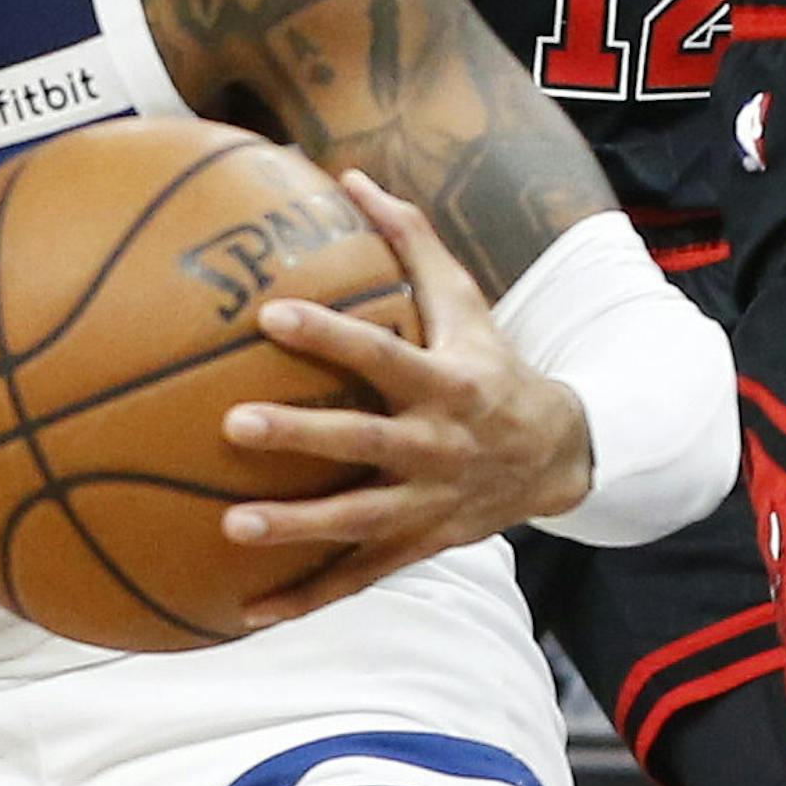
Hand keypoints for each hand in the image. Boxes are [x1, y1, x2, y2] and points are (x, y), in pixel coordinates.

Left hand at [218, 172, 592, 624]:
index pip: (379, 354)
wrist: (556, 457)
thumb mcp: (464, 299)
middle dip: (301, 436)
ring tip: (230, 527)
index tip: (269, 314)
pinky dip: (304, 598)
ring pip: (356, 523)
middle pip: (362, 443)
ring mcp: (427, 506)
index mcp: (444, 381)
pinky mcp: (416, 548)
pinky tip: (244, 612)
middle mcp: (435, 446)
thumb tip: (348, 174)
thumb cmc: (489, 362)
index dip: (328, 335)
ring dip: (295, 529)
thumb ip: (408, 238)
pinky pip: (356, 579)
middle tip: (233, 423)